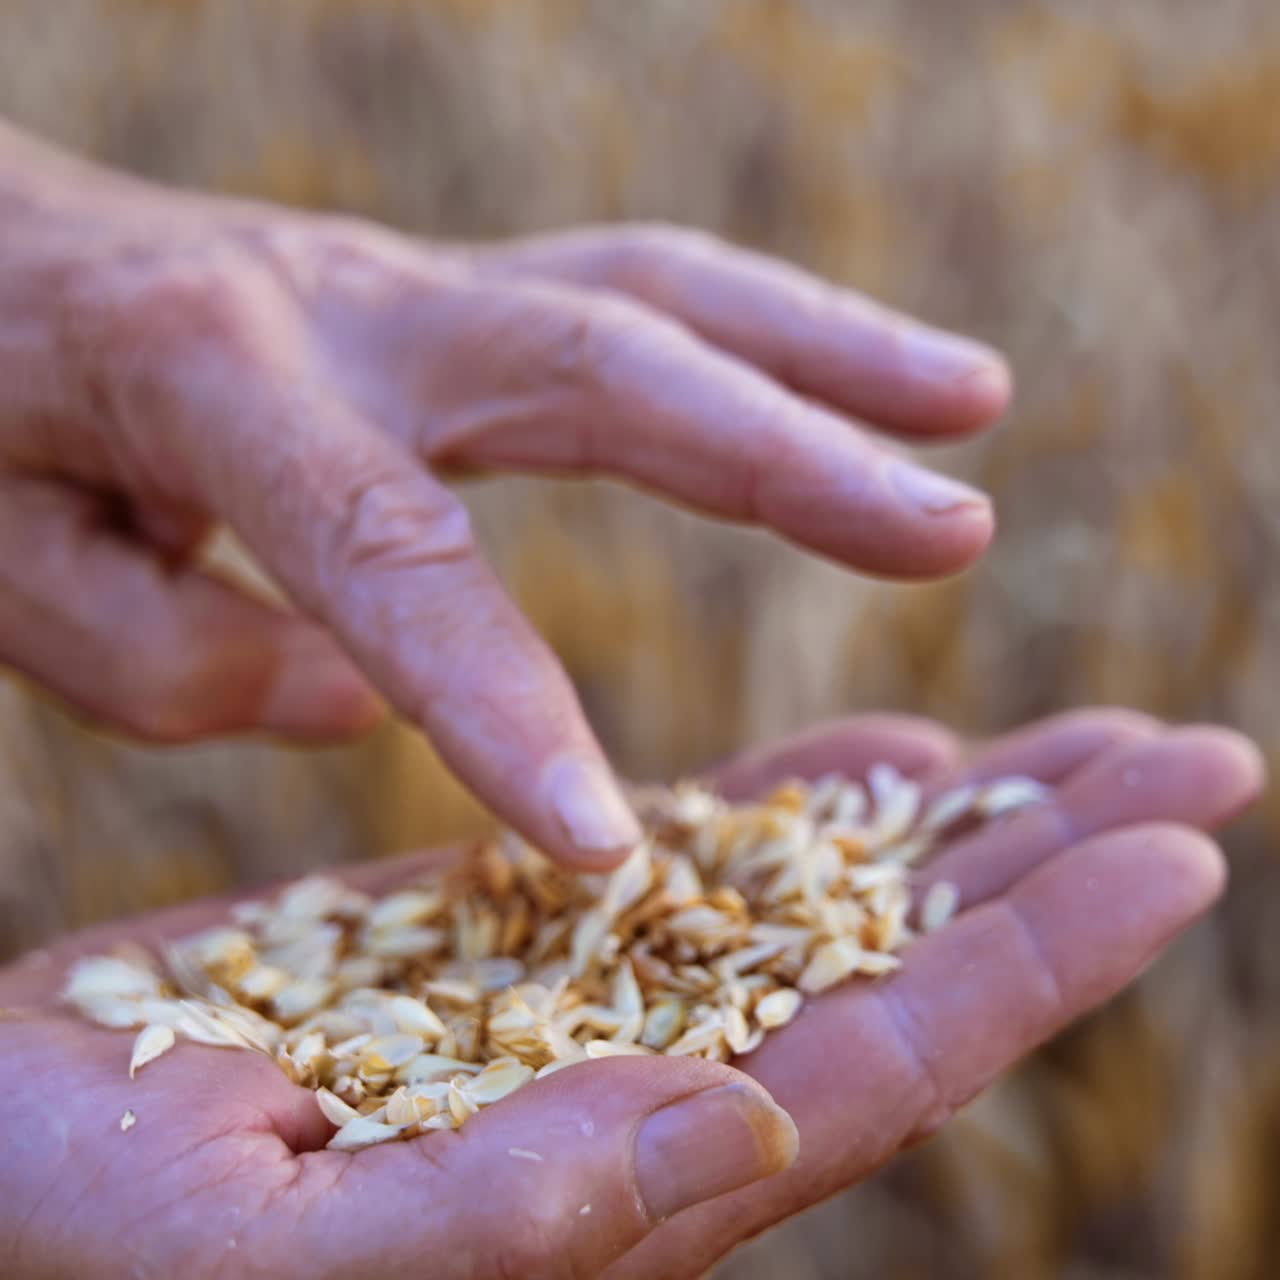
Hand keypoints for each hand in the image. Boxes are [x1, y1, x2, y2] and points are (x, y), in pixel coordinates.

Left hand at [0, 121, 1007, 867]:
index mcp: (212, 373)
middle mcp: (350, 303)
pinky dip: (754, 331)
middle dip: (786, 458)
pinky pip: (628, 294)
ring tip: (972, 407)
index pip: (390, 559)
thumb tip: (360, 689)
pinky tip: (849, 376)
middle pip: (601, 369)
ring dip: (825, 351)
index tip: (613, 851)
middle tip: (957, 529)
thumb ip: (162, 649)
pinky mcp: (451, 291)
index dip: (504, 706)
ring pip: (651, 297)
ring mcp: (414, 282)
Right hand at [0, 710, 1259, 1279]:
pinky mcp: (515, 941)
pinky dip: (795, 809)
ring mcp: (589, 1008)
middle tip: (1196, 756)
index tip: (1179, 852)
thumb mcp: (279, 1257)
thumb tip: (731, 1137)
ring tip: (1076, 745)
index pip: (884, 1064)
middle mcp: (641, 1097)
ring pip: (816, 904)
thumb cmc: (80, 1237)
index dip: (1037, 959)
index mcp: (618, 1185)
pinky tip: (879, 764)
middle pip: (894, 969)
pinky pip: (697, 866)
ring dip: (951, 827)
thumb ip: (515, 1213)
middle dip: (1048, 868)